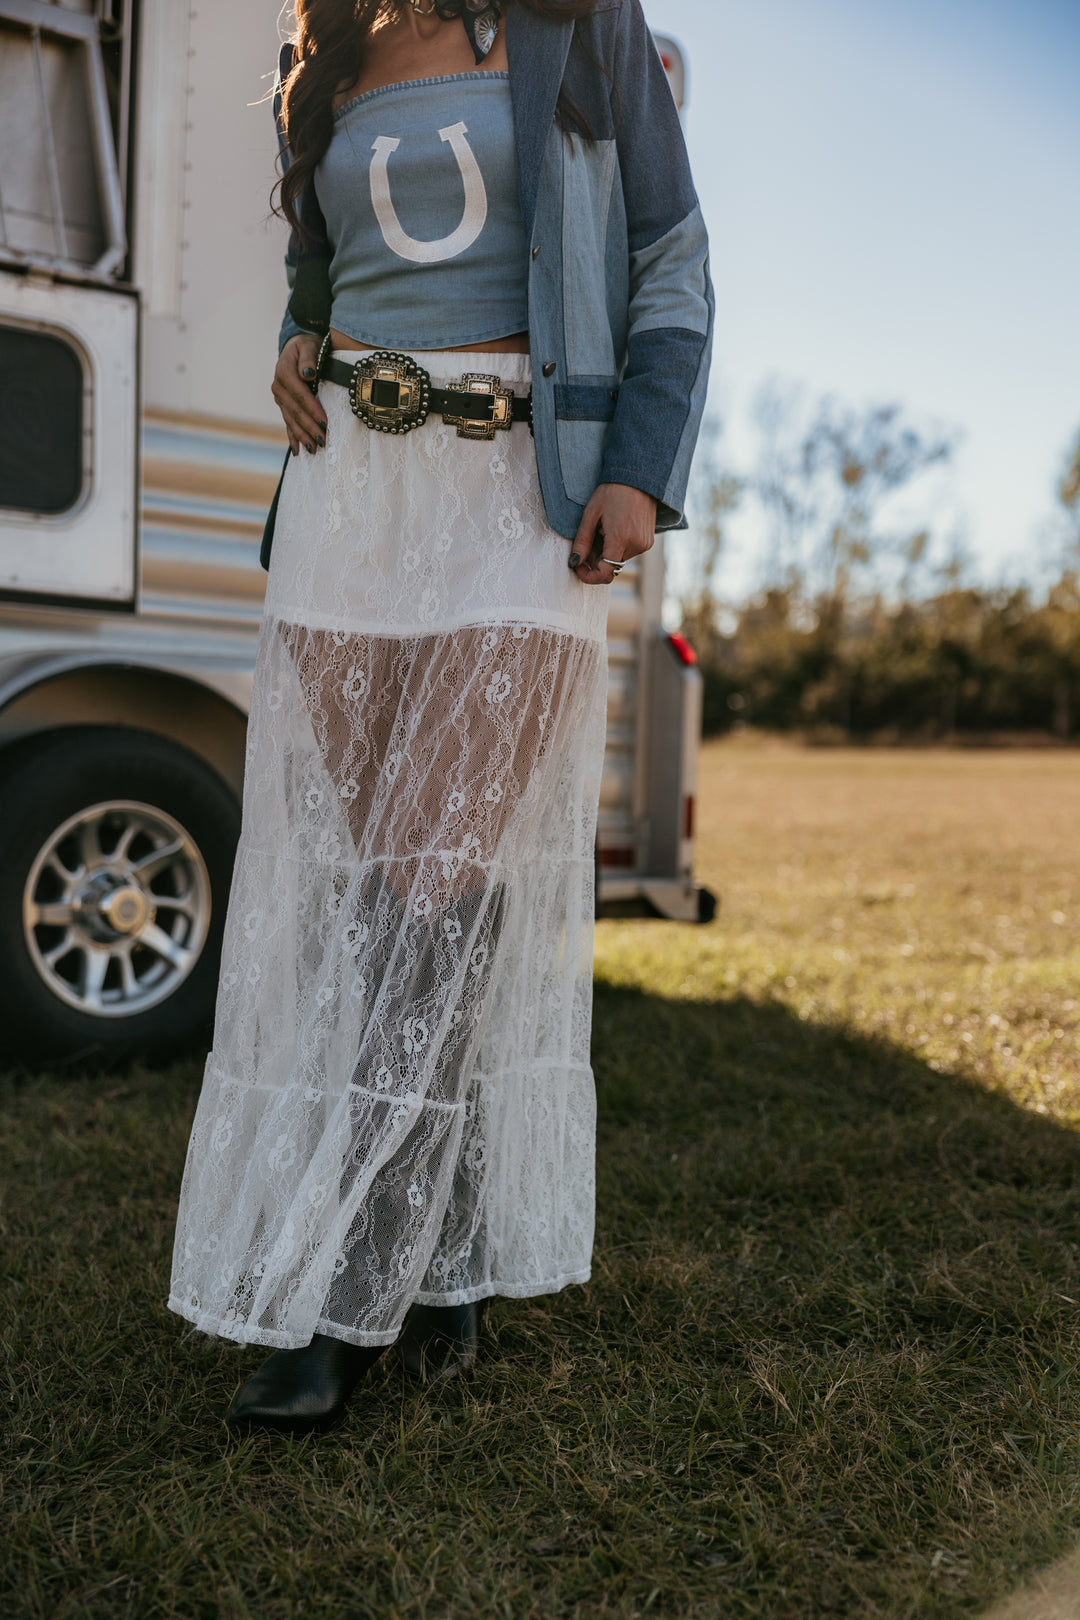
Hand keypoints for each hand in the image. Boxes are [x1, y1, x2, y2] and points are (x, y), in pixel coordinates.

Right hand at [272, 334, 327, 456]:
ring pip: (291, 420)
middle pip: (295, 411)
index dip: (312, 410)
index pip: (301, 395)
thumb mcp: (309, 345)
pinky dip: (293, 437)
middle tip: (323, 441)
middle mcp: (279, 387)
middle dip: (309, 427)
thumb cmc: (307, 346)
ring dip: (302, 436)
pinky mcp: (283, 405)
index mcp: (285, 372)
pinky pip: (287, 423)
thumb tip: (308, 373)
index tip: (324, 423)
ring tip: (314, 449)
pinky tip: (298, 451)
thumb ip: (308, 358)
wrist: (296, 348)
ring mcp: (280, 398)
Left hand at [568, 483, 658, 583]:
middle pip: (610, 566)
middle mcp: (636, 545)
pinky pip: (628, 552)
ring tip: (603, 529)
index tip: (578, 566)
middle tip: (590, 538)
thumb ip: (582, 542)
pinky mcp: (648, 542)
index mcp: (620, 539)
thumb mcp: (591, 515)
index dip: (588, 576)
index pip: (604, 573)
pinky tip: (615, 529)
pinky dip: (617, 547)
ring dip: (607, 552)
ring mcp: (644, 544)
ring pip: (618, 560)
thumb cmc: (612, 492)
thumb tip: (574, 562)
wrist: (638, 479)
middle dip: (595, 559)